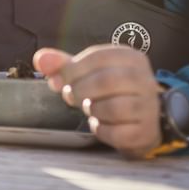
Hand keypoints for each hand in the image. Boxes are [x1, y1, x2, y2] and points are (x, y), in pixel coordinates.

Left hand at [33, 45, 161, 157]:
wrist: (140, 119)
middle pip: (105, 81)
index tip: (58, 81)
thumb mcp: (88, 72)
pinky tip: (101, 124)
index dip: (72, 70)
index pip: (97, 56)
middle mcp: (145, 79)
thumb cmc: (110, 91)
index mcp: (130, 58)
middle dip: (79, 91)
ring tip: (91, 108)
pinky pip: (116, 133)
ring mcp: (149, 107)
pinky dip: (101, 130)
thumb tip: (40, 59)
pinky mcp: (146, 132)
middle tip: (71, 96)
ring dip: (92, 110)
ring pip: (112, 108)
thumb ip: (63, 64)